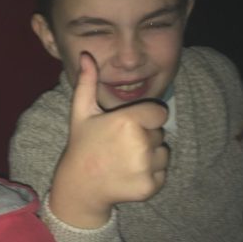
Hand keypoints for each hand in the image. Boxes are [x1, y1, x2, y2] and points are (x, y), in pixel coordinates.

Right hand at [49, 53, 168, 228]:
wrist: (79, 186)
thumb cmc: (82, 145)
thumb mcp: (82, 111)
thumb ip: (87, 82)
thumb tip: (86, 55)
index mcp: (127, 121)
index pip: (160, 114)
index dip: (145, 119)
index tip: (126, 127)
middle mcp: (139, 143)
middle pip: (159, 134)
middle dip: (145, 137)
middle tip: (120, 146)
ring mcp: (145, 167)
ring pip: (163, 153)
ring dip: (149, 156)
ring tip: (124, 160)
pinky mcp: (150, 186)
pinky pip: (162, 172)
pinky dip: (150, 174)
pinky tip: (128, 174)